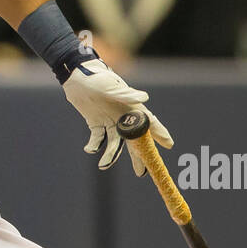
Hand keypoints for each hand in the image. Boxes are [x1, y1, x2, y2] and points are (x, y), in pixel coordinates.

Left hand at [62, 58, 171, 174]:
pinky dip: (94, 145)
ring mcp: (109, 121)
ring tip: (104, 165)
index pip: (150, 123)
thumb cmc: (97, 78)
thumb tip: (144, 98)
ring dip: (111, 155)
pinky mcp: (95, 123)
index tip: (169, 144)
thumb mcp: (112, 86)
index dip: (160, 133)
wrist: (77, 76)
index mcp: (131, 107)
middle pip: (134, 140)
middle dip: (138, 156)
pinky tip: (90, 149)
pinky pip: (97, 139)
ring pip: (114, 143)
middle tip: (142, 172)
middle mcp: (123, 117)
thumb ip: (126, 94)